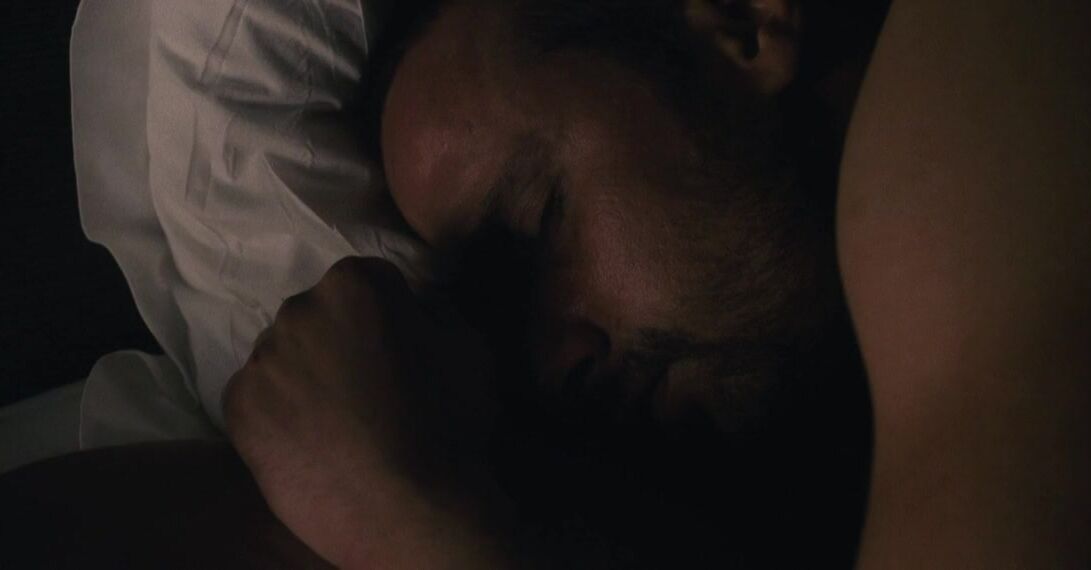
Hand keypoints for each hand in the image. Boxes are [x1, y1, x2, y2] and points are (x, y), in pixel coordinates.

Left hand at [223, 257, 506, 567]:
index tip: (403, 347)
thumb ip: (436, 311)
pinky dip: (280, 414)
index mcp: (353, 285)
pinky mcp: (237, 408)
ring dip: (307, 376)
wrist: (405, 510)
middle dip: (340, 339)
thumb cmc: (448, 424)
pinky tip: (314, 443)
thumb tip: (417, 306)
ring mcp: (261, 360)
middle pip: (318, 315)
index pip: (368, 280)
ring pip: (284, 357)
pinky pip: (259, 398)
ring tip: (340, 423)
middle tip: (370, 387)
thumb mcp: (469, 348)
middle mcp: (296, 310)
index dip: (390, 313)